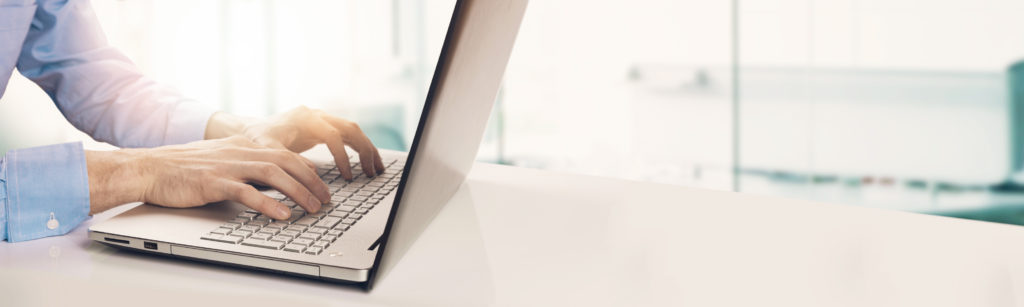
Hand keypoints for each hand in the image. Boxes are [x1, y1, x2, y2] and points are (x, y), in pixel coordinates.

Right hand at [85, 136, 330, 218]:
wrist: (149, 168)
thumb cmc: (182, 168)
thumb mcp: (220, 159)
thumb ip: (244, 164)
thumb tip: (268, 178)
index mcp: (242, 145)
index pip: (284, 153)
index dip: (307, 169)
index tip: (321, 183)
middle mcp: (239, 151)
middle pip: (286, 162)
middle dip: (312, 181)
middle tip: (326, 199)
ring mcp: (227, 165)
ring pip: (273, 174)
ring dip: (298, 191)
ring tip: (313, 207)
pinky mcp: (213, 182)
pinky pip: (247, 192)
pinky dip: (267, 203)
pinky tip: (282, 214)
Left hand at [205, 106, 384, 179]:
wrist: (251, 129)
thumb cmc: (257, 140)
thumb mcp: (267, 150)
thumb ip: (285, 158)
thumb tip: (310, 172)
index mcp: (306, 119)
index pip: (333, 136)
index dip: (342, 157)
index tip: (347, 177)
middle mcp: (318, 115)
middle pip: (351, 129)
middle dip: (365, 151)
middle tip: (372, 173)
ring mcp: (323, 119)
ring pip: (354, 131)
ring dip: (367, 149)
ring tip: (376, 169)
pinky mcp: (324, 127)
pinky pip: (348, 136)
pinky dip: (359, 148)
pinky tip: (366, 163)